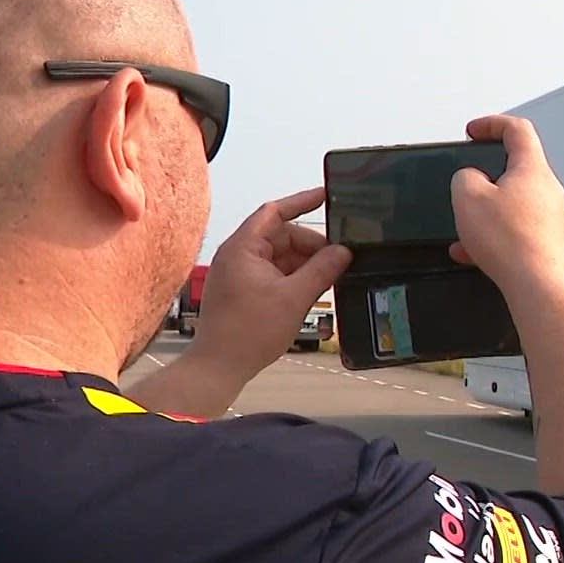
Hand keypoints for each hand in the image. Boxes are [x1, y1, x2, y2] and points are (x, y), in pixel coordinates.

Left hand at [189, 187, 352, 380]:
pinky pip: (274, 273)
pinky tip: (313, 289)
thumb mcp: (294, 298)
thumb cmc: (248, 332)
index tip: (327, 196)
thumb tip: (344, 252)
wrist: (219, 366)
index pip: (275, 212)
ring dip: (304, 264)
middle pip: (281, 236)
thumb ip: (322, 270)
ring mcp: (239, 273)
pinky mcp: (243, 290)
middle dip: (311, 245)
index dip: (302, 201)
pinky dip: (294, 278)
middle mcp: (238, 255)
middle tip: (339, 258)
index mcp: (243, 248)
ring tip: (329, 277)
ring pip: (280, 257)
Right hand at [448, 115, 563, 293]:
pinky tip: (472, 252)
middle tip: (467, 181)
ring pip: (512, 203)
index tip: (474, 131)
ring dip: (486, 211)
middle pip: (516, 168)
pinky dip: (493, 236)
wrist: (537, 287)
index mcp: (532, 169)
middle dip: (485, 174)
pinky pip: (515, 230)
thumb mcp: (468, 197)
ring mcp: (550, 217)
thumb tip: (470, 179)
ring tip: (466, 226)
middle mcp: (547, 190)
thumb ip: (464, 177)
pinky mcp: (547, 241)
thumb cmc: (511, 243)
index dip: (492, 124)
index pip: (517, 130)